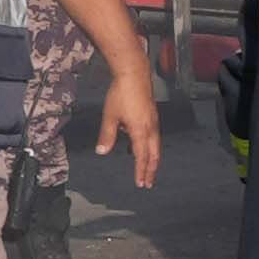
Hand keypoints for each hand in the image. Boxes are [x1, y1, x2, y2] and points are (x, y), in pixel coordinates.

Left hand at [95, 57, 163, 189]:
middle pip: (154, 155)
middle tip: (148, 182)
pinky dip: (150, 148)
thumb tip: (102, 151)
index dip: (141, 171)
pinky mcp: (153, 117)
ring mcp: (154, 123)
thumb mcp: (109, 116)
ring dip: (152, 160)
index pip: (141, 157)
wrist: (135, 75)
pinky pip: (154, 137)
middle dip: (151, 170)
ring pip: (156, 147)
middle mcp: (150, 129)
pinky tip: (141, 146)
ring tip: (148, 169)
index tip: (140, 183)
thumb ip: (107, 135)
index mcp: (140, 131)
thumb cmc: (121, 94)